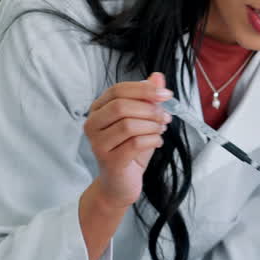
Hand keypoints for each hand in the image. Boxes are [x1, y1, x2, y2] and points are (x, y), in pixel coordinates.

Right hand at [83, 72, 171, 209]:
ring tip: (161, 130)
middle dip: (150, 109)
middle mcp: (92, 124)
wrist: (122, 183)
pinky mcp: (109, 161)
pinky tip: (157, 142)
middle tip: (166, 117)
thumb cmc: (131, 150)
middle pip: (121, 106)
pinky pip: (134, 144)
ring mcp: (98, 144)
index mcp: (99, 109)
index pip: (118, 90)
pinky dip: (152, 140)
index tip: (167, 95)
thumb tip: (157, 76)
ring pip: (128, 125)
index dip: (144, 89)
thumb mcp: (142, 120)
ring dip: (152, 126)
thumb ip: (148, 98)